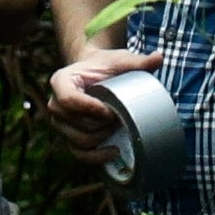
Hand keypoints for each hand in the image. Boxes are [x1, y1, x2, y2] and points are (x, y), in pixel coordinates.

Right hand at [47, 45, 162, 154]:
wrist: (97, 75)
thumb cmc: (106, 67)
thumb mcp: (121, 60)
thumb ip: (138, 60)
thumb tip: (159, 57)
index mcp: (61, 81)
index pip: (67, 99)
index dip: (88, 108)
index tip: (109, 111)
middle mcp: (55, 104)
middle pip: (76, 123)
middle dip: (101, 125)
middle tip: (120, 118)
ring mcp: (60, 124)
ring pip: (79, 140)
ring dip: (101, 138)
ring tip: (118, 128)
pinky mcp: (69, 138)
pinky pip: (79, 154)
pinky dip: (96, 157)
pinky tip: (114, 151)